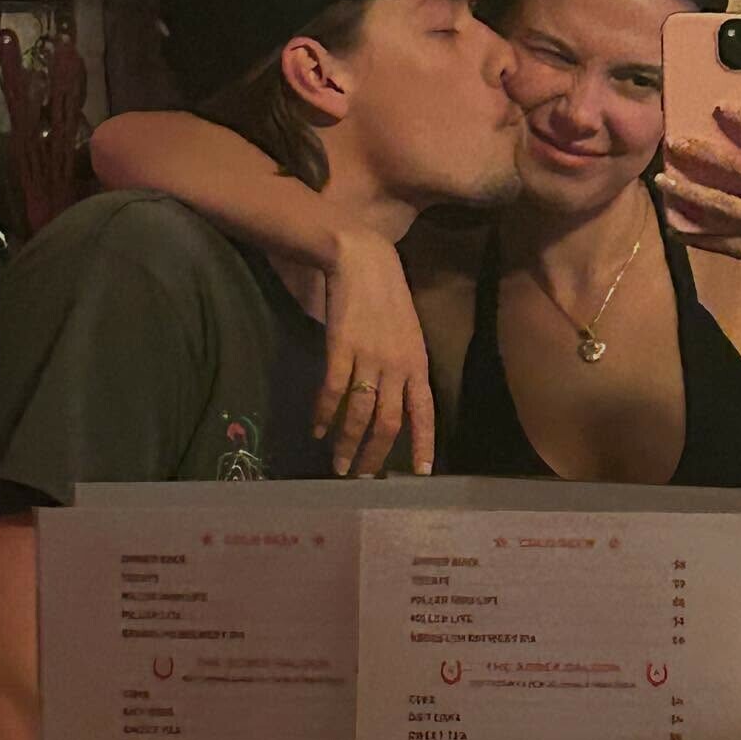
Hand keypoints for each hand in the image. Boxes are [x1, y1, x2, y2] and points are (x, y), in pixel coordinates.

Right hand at [313, 231, 434, 477]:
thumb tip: (398, 405)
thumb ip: (405, 370)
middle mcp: (397, 365)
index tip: (420, 474)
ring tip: (337, 465)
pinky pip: (332, 390)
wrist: (364, 260)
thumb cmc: (388, 297)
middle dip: (376, 456)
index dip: (423, 444)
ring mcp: (369, 357)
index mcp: (418, 364)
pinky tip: (316, 430)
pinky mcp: (341, 347)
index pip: (424, 413)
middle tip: (362, 478)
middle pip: (389, 422)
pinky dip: (323, 414)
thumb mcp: (408, 336)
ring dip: (347, 443)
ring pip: (359, 413)